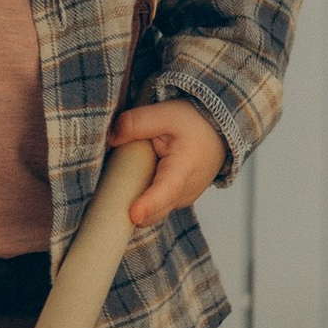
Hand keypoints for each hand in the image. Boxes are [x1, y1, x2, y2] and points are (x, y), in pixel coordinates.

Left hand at [106, 99, 225, 229]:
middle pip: (153, 213)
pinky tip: (140, 178)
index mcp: (183, 169)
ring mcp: (181, 200)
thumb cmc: (194, 123)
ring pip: (152, 213)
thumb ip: (137, 122)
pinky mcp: (177, 201)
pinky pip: (156, 207)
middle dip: (130, 209)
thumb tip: (111, 137)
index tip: (133, 214)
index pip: (166, 190)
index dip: (149, 204)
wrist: (217, 132)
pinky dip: (144, 198)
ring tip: (129, 176)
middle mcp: (185, 192)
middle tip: (109, 193)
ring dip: (136, 201)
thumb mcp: (166, 113)